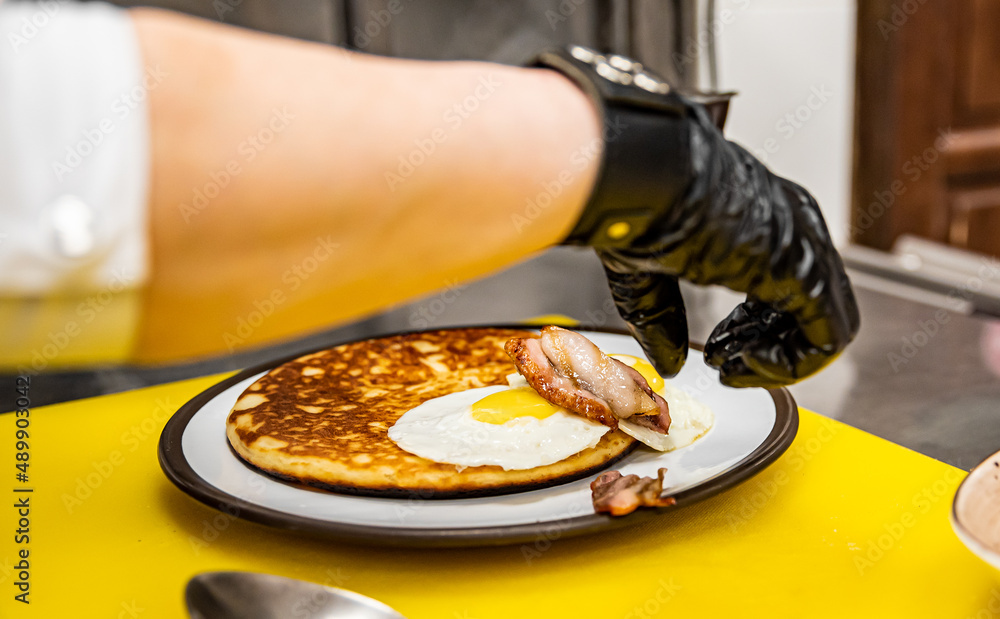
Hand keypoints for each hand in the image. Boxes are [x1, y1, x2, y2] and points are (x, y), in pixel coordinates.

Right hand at [593, 103, 859, 387]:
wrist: (645, 177)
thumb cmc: (638, 201)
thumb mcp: (646, 271)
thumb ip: (662, 317)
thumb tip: (669, 360)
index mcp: (762, 214)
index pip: (784, 284)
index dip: (750, 328)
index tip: (718, 350)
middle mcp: (794, 225)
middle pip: (808, 307)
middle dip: (765, 345)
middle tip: (727, 366)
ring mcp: (805, 245)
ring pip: (827, 324)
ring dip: (780, 359)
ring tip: (736, 368)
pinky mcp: (806, 269)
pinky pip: (826, 335)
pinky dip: (791, 363)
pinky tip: (747, 363)